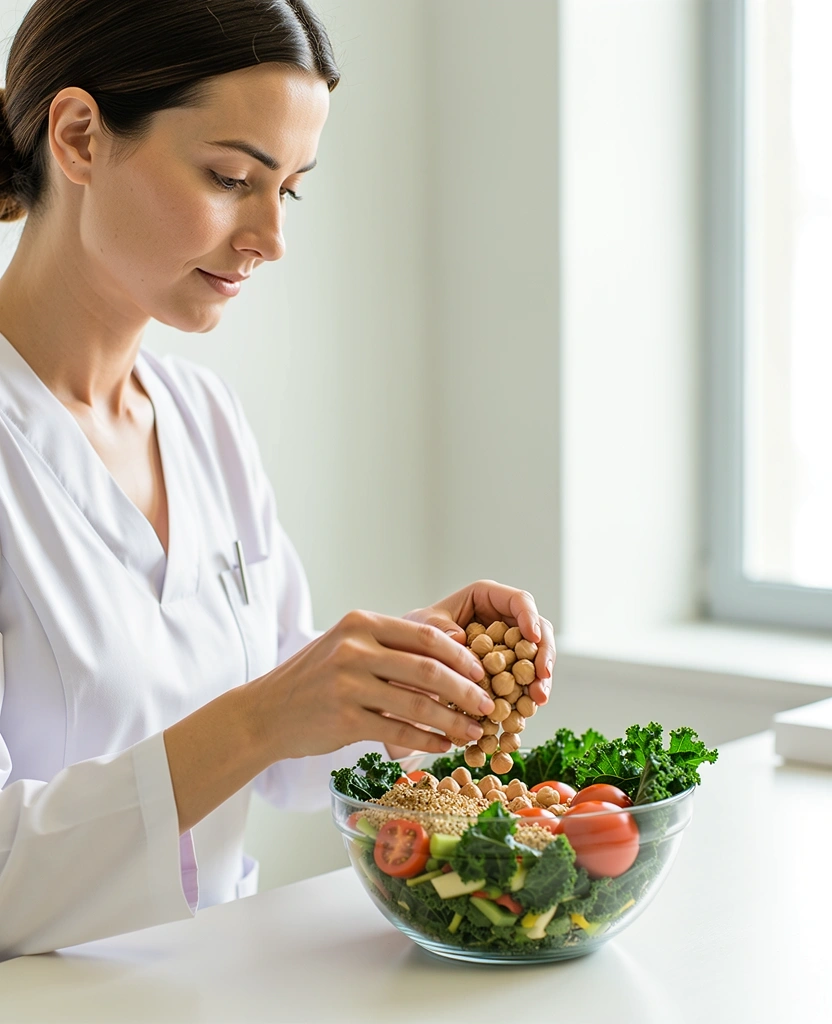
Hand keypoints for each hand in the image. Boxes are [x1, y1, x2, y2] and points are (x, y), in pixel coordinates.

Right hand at [244, 610, 494, 761]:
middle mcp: (354, 649)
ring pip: (417, 704)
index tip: (483, 672)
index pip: (425, 636)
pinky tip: (441, 747)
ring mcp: (348, 685)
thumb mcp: (349, 645)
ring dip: (452, 721)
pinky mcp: (344, 720)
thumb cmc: (315, 678)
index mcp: (361, 623)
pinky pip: (398, 732)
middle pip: (428, 670)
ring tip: (473, 732)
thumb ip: (393, 644)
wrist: (265, 712)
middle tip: (488, 705)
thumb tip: (454, 644)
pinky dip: (426, 741)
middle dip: (466, 690)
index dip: (461, 656)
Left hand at [388, 579, 555, 759]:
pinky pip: (522, 683)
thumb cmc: (413, 636)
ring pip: (534, 660)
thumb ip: (439, 629)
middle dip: (543, 655)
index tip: (533, 638)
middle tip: (542, 677)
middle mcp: (503, 620)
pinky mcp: (506, 674)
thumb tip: (460, 638)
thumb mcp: (421, 627)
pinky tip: (523, 714)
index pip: (519, 601)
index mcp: (486, 597)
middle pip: (537, 632)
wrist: (406, 665)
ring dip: (539, 681)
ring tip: (536, 701)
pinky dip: (524, 698)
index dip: (530, 618)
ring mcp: (508, 648)